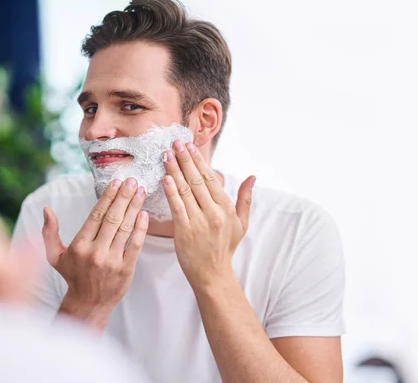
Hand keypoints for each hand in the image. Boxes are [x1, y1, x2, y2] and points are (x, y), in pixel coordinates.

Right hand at [41, 178, 147, 330]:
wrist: (88, 303)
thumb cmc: (72, 276)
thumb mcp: (54, 256)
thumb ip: (49, 232)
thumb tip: (47, 210)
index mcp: (79, 245)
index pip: (96, 215)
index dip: (108, 196)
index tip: (116, 181)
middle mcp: (95, 252)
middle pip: (113, 218)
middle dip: (124, 196)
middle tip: (133, 181)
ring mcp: (111, 261)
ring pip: (125, 228)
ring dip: (135, 207)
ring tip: (141, 192)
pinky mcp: (126, 269)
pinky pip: (135, 244)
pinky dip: (140, 228)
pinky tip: (144, 214)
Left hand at [162, 140, 255, 288]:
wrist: (212, 274)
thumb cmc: (224, 247)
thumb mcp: (241, 224)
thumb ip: (245, 199)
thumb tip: (252, 177)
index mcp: (226, 208)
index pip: (211, 178)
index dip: (199, 161)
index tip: (189, 146)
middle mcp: (214, 212)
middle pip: (197, 180)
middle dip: (185, 159)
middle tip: (175, 144)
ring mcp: (199, 221)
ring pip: (185, 190)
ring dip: (175, 170)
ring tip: (166, 155)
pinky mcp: (185, 231)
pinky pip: (177, 207)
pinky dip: (171, 191)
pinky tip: (165, 178)